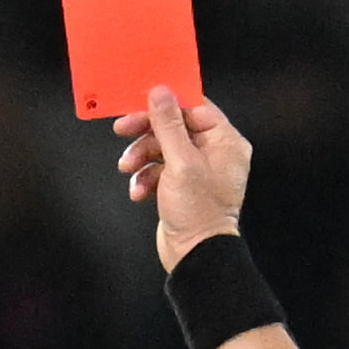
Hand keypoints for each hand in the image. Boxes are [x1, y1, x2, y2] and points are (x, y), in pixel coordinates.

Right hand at [113, 92, 251, 265]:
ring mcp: (197, 170)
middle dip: (146, 131)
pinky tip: (139, 191)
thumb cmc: (198, 213)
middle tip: (122, 129)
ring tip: (128, 168)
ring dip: (141, 156)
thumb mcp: (180, 162)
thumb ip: (168, 124)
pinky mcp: (181, 185)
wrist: (194, 256)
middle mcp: (215, 153)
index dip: (167, 103)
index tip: (141, 101)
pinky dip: (145, 177)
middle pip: (174, 126)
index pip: (195, 107)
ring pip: (162, 147)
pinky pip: (158, 169)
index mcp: (225, 142)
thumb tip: (160, 92)